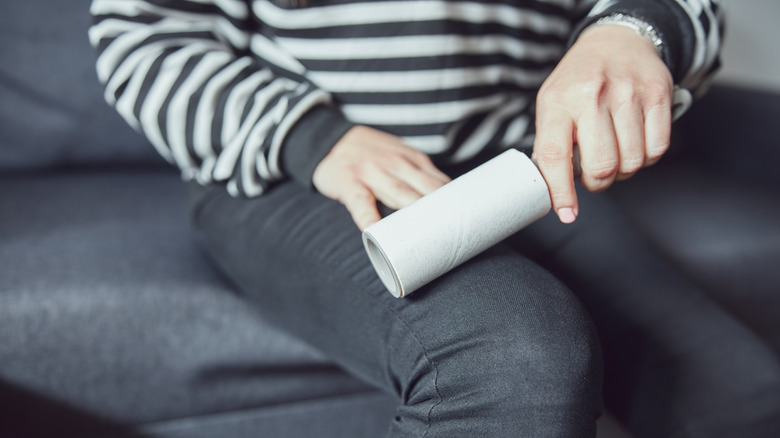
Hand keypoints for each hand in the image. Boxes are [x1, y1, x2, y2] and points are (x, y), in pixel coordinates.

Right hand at [313, 126, 450, 230]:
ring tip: (429, 237)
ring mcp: (372, 172)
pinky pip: (361, 203)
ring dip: (417, 214)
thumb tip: (447, 204)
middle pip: (425, 190)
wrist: (329, 139)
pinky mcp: (349, 182)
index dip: (455, 203)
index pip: (439, 182)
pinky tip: (374, 232)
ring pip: (400, 195)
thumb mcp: (398, 156)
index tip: (469, 221)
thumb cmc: (370, 156)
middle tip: (457, 234)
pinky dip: (369, 217)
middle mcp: (396, 164)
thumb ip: (419, 176)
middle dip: (442, 211)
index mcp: (412, 159)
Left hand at [533, 25, 673, 222]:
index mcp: (559, 101)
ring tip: (613, 152)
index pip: (554, 156)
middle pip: (601, 166)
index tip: (566, 214)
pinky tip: (634, 143)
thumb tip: (551, 188)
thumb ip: (549, 143)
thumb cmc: (578, 80)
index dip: (560, 192)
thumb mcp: (551, 103)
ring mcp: (628, 94)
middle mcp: (593, 95)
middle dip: (597, 182)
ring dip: (623, 170)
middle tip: (593, 174)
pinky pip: (657, 150)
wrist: (616, 41)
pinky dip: (646, 158)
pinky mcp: (659, 95)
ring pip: (632, 162)